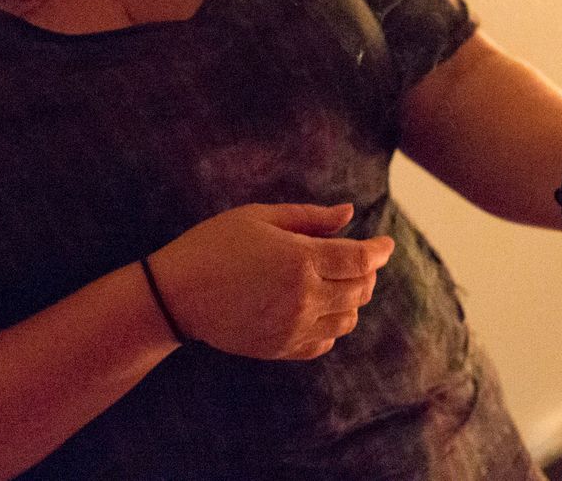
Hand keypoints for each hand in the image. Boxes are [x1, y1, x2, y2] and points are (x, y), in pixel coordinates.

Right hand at [148, 203, 394, 359]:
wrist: (176, 295)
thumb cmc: (213, 245)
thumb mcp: (258, 217)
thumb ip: (309, 218)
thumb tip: (349, 213)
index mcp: (301, 260)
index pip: (360, 260)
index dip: (379, 251)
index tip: (385, 244)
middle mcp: (304, 298)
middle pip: (360, 290)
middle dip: (366, 272)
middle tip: (356, 258)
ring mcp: (294, 327)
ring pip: (347, 319)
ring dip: (351, 300)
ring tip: (333, 283)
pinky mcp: (282, 348)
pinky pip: (324, 342)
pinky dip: (330, 326)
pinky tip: (315, 308)